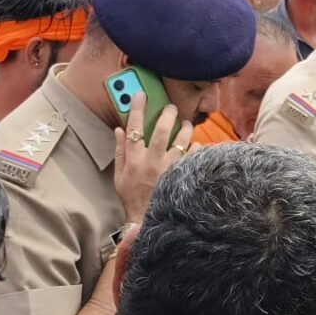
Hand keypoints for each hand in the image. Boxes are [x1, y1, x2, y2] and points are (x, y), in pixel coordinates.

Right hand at [113, 92, 192, 223]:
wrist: (147, 219)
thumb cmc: (131, 197)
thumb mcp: (119, 176)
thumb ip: (119, 152)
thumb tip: (119, 130)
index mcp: (134, 159)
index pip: (134, 128)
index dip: (137, 109)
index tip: (140, 94)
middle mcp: (152, 161)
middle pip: (163, 129)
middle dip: (168, 113)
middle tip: (171, 108)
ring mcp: (169, 168)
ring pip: (182, 139)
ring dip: (186, 128)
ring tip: (186, 124)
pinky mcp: (182, 174)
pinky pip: (194, 155)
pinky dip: (197, 148)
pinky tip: (196, 146)